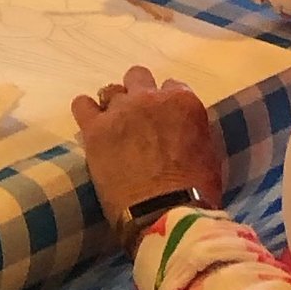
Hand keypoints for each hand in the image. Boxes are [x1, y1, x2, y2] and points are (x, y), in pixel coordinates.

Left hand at [71, 66, 223, 226]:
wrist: (164, 212)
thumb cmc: (195, 192)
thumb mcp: (208, 154)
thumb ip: (192, 131)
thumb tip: (181, 131)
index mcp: (183, 102)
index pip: (172, 86)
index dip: (167, 104)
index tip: (165, 120)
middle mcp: (150, 97)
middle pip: (138, 77)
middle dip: (138, 93)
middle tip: (138, 120)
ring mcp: (121, 110)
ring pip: (110, 90)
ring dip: (114, 105)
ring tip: (114, 128)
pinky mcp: (95, 129)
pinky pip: (81, 105)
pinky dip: (86, 113)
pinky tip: (91, 128)